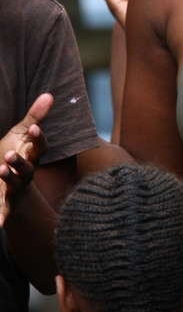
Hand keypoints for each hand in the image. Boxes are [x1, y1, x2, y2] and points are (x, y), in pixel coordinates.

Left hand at [0, 93, 51, 224]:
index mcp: (31, 155)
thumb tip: (49, 94)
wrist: (10, 185)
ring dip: (8, 178)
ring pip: (14, 184)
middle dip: (19, 162)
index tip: (33, 128)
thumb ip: (35, 117)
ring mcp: (15, 187)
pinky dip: (1, 217)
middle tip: (9, 155)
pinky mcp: (5, 202)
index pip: (39, 147)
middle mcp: (26, 172)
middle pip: (27, 168)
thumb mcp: (22, 134)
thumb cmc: (15, 153)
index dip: (38, 138)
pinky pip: (3, 210)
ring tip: (0, 170)